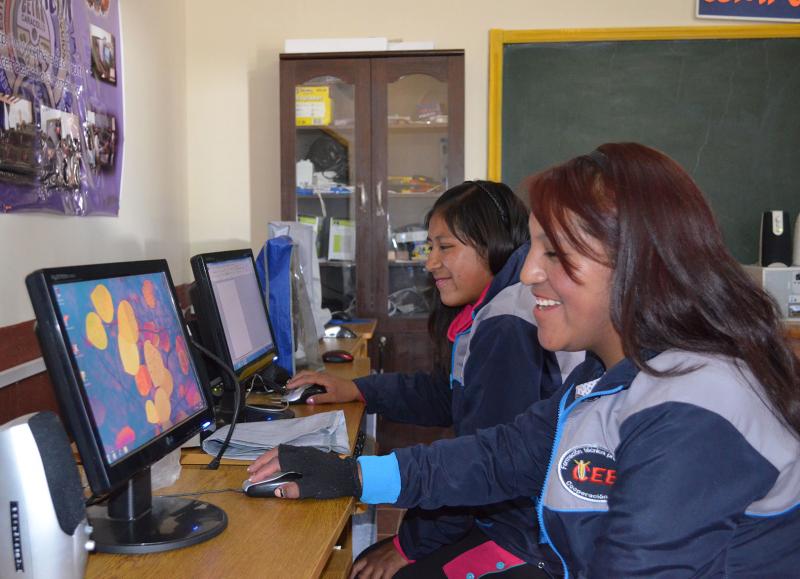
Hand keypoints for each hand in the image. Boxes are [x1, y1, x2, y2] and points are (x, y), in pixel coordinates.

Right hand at [247, 445, 362, 498]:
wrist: (350, 474)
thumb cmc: (332, 482)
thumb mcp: (313, 489)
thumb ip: (294, 490)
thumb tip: (276, 492)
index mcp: (300, 459)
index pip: (277, 464)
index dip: (263, 472)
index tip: (252, 479)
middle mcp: (301, 451)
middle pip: (276, 452)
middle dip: (262, 461)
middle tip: (250, 470)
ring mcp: (305, 451)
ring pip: (282, 450)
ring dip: (269, 457)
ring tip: (259, 466)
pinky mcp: (308, 453)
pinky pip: (287, 451)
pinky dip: (277, 456)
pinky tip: (275, 463)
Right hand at [285, 370, 361, 404]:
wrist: (355, 388)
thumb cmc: (345, 393)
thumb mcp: (332, 397)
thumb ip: (320, 398)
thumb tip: (308, 400)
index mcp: (323, 378)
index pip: (306, 378)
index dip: (297, 382)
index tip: (289, 386)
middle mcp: (322, 375)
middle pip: (305, 373)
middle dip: (295, 378)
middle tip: (287, 385)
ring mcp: (323, 375)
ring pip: (308, 373)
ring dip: (299, 377)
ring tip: (292, 383)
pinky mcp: (324, 378)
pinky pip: (311, 375)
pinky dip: (304, 378)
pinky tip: (302, 383)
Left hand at [350, 537, 408, 578]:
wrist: (402, 545)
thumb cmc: (392, 548)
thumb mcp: (378, 552)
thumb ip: (372, 560)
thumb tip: (368, 568)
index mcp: (369, 557)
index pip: (356, 566)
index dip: (351, 575)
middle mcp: (373, 562)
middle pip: (362, 576)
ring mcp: (380, 566)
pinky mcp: (389, 569)